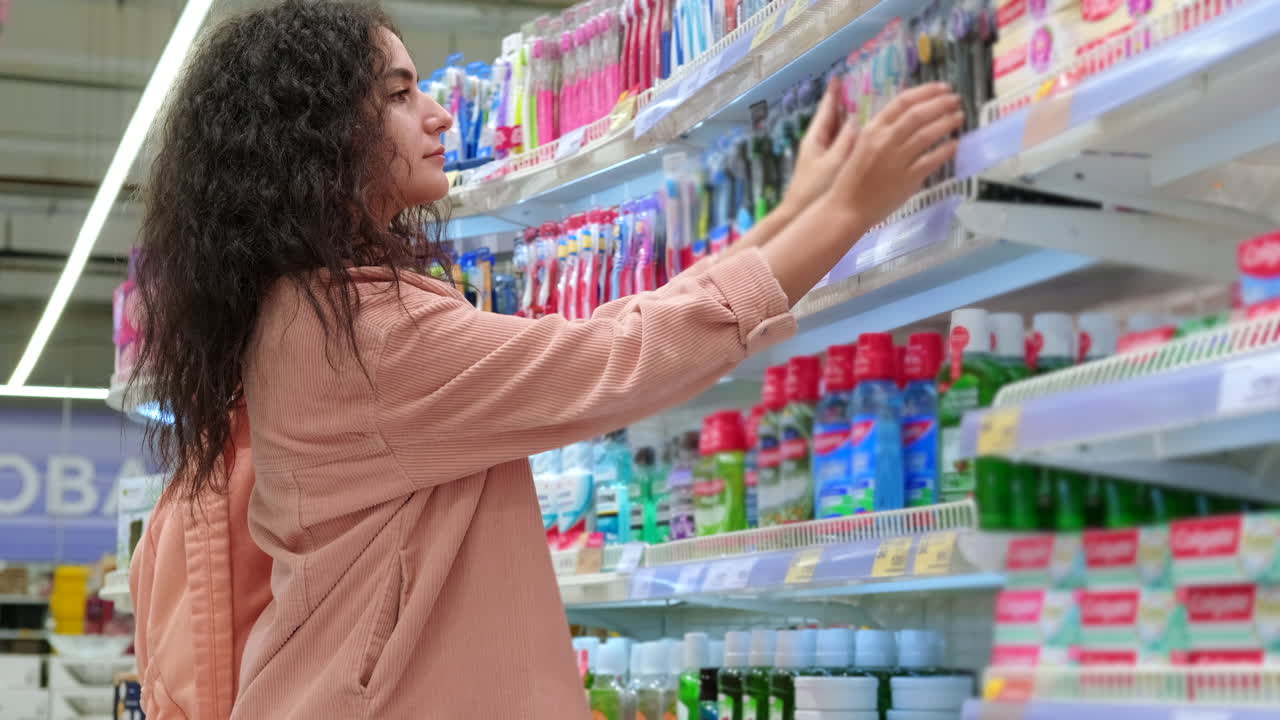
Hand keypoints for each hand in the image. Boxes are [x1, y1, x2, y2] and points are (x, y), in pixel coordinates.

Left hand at [779, 77, 858, 213]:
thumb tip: (857, 119)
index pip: (826, 108)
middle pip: (834, 118)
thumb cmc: (815, 188)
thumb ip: (846, 140)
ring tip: (870, 108)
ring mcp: (824, 156)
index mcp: (816, 137)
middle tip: (864, 89)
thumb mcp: (833, 162)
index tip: (839, 77)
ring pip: (840, 133)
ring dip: (853, 121)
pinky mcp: (830, 169)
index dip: (834, 93)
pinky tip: (867, 138)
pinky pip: (845, 147)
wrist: (801, 215)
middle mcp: (819, 143)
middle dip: (846, 104)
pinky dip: (854, 139)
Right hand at [821, 83, 962, 227]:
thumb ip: (881, 131)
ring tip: (959, 117)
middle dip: (941, 104)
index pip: (903, 101)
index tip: (942, 88)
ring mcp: (896, 160)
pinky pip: (931, 160)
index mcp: (872, 130)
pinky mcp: (907, 179)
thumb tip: (905, 116)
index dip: (926, 92)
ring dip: (946, 123)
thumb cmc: (852, 179)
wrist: (846, 208)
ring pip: (926, 134)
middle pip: (918, 114)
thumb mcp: (861, 146)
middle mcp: (885, 141)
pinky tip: (955, 144)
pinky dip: (945, 150)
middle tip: (956, 100)